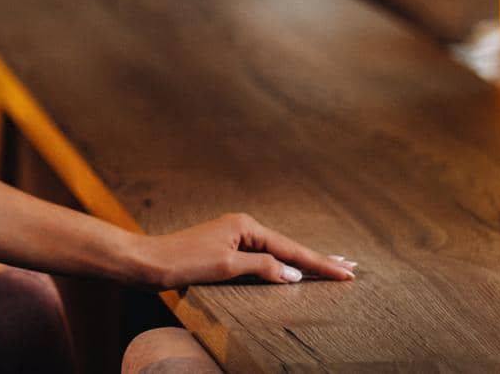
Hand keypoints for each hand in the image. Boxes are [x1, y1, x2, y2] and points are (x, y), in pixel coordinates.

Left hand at [133, 212, 356, 288]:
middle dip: (318, 259)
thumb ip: (262, 267)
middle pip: (288, 247)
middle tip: (350, 269)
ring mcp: (234, 238)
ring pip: (277, 252)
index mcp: (245, 226)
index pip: (291, 248)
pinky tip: (291, 271)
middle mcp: (242, 227)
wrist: (149, 261)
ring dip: (302, 262)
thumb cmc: (182, 260)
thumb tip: (293, 274)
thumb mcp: (225, 266)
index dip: (320, 263)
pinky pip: (263, 258)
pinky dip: (282, 264)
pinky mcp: (226, 250)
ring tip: (330, 268)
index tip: (347, 272)